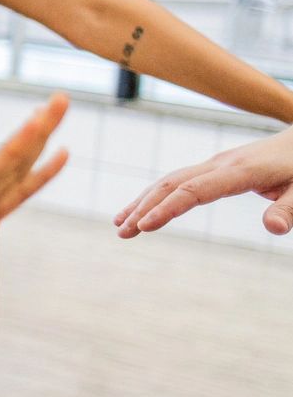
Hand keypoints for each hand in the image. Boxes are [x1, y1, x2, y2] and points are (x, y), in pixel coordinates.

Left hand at [0, 94, 67, 287]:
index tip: (39, 118)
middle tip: (62, 98)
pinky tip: (59, 157)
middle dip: (35, 132)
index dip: (17, 145)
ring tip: (59, 111)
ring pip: (14, 170)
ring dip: (37, 143)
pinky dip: (38, 178)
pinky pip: (15, 196)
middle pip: (7, 160)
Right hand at [116, 125, 292, 236]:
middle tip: (122, 233)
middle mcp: (220, 164)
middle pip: (172, 184)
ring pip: (169, 180)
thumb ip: (289, 209)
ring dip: (143, 201)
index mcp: (240, 171)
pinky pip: (179, 181)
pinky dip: (156, 195)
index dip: (167, 209)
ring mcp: (215, 164)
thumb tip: (274, 228)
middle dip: (144, 207)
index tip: (144, 227)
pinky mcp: (215, 168)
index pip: (194, 191)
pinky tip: (142, 210)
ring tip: (120, 226)